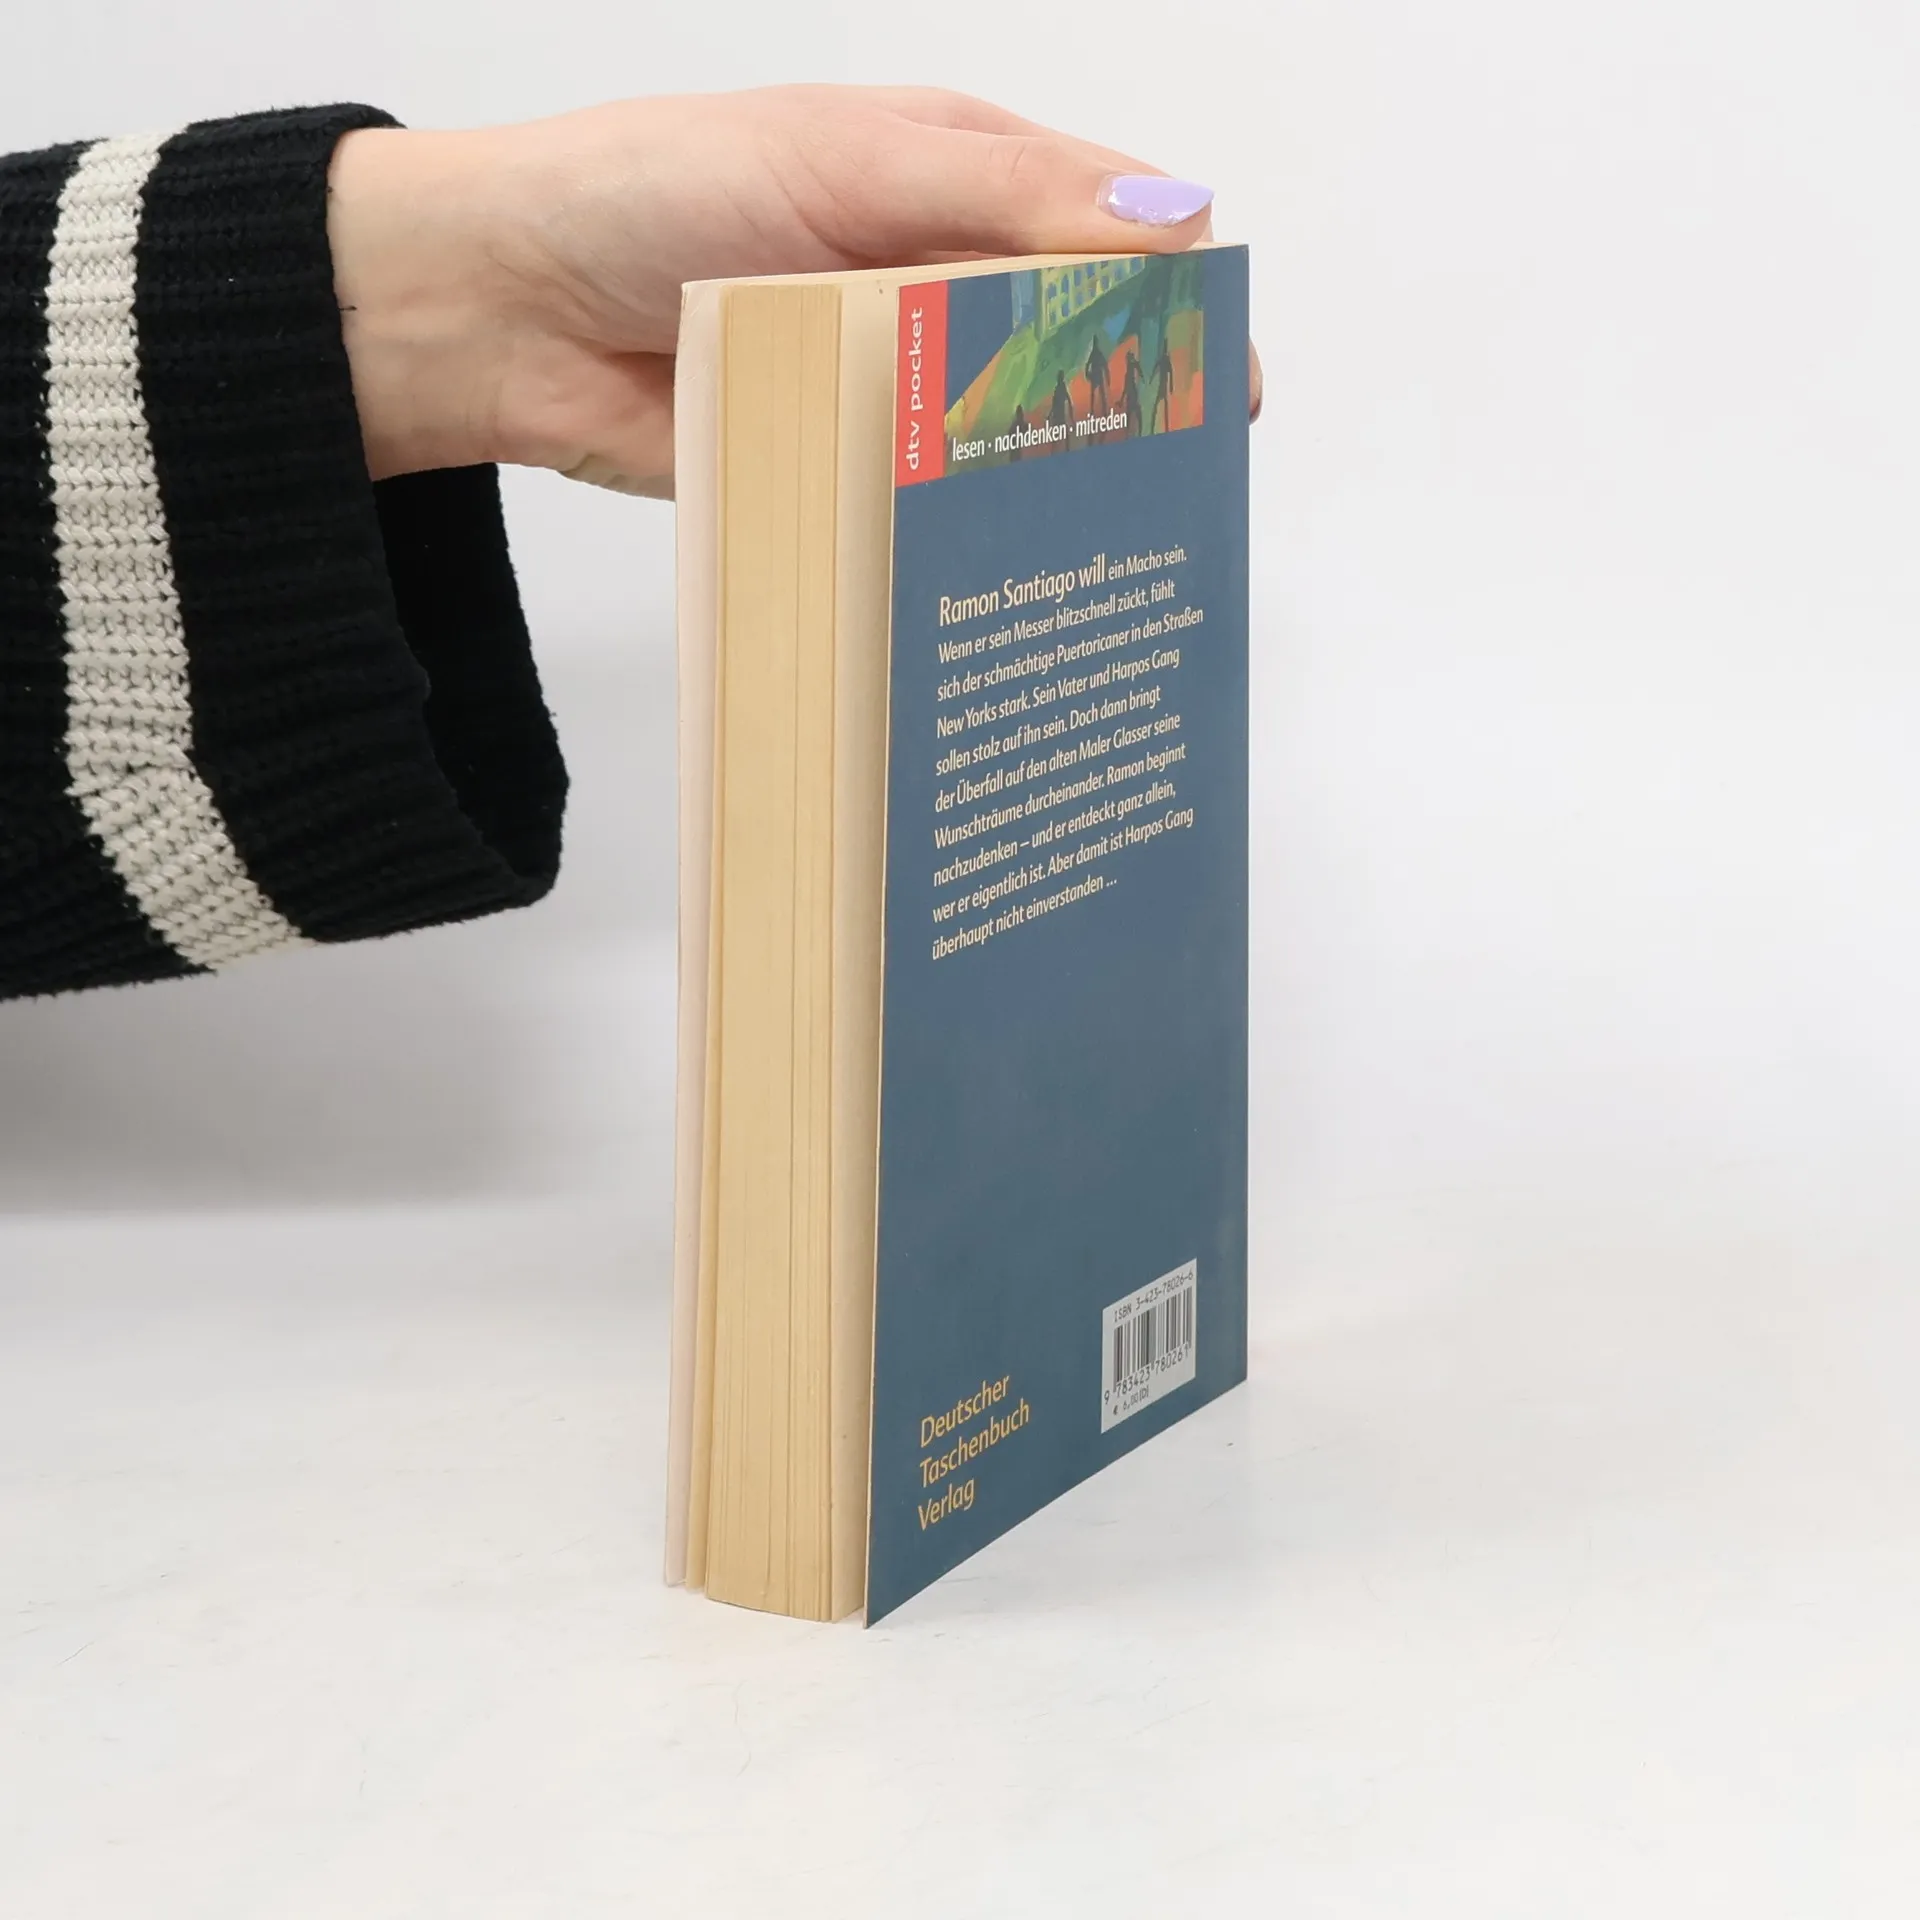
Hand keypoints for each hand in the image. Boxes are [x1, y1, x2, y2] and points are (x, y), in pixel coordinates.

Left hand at [326, 87, 1259, 493]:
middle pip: (1063, 349)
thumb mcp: (843, 162)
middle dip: (1123, 407)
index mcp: (954, 182)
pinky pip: (916, 504)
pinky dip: (957, 531)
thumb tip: (1176, 215)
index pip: (1105, 234)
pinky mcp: (835, 466)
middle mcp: (931, 283)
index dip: (1174, 303)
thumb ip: (1003, 196)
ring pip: (998, 437)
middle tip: (1179, 484)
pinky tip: (1001, 568)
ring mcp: (883, 384)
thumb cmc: (653, 191)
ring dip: (1045, 479)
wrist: (502, 306)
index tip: (1225, 382)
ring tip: (1109, 540)